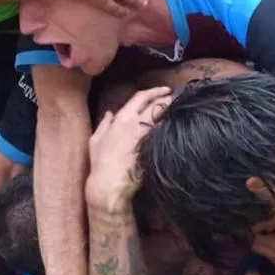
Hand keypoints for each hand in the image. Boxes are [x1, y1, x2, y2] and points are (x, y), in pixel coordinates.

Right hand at [86, 86, 171, 210]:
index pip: (141, 97)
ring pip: (164, 118)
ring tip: (179, 111)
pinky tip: (177, 129)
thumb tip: (109, 113)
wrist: (109, 184)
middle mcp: (136, 123)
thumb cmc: (100, 163)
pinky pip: (165, 133)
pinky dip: (170, 128)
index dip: (154, 91)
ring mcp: (147, 136)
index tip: (165, 90)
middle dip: (168, 98)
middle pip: (157, 104)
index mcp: (122, 118)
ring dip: (171, 112)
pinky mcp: (154, 148)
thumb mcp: (96, 140)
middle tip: (176, 98)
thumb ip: (104, 124)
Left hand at [253, 213, 274, 274]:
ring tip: (265, 224)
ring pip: (260, 249)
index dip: (253, 217)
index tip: (254, 205)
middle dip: (252, 228)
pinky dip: (269, 246)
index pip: (259, 227)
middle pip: (253, 240)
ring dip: (259, 237)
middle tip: (257, 215)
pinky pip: (270, 255)